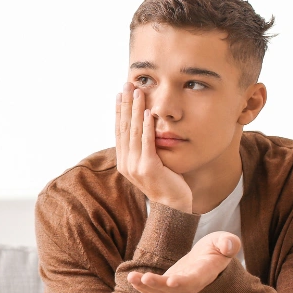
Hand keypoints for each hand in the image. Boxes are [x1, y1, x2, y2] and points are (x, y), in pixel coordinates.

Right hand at [116, 82, 192, 211]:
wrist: (174, 207)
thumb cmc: (167, 184)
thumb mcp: (152, 163)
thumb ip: (145, 148)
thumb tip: (145, 128)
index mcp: (124, 161)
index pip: (119, 131)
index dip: (119, 111)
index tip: (120, 94)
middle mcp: (125, 163)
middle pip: (123, 127)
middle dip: (125, 104)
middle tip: (126, 85)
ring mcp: (135, 166)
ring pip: (133, 132)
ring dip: (135, 109)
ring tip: (138, 92)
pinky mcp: (148, 168)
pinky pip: (146, 142)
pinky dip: (146, 126)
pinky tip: (148, 112)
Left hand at [127, 231, 240, 292]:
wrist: (208, 259)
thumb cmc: (217, 249)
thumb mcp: (225, 242)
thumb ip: (228, 243)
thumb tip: (229, 246)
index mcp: (205, 272)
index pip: (194, 279)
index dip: (183, 282)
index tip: (172, 282)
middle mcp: (190, 283)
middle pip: (174, 288)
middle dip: (159, 285)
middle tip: (145, 278)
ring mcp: (177, 286)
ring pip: (161, 291)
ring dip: (145, 286)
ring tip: (132, 277)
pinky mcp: (166, 285)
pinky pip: (153, 290)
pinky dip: (142, 286)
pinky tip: (131, 278)